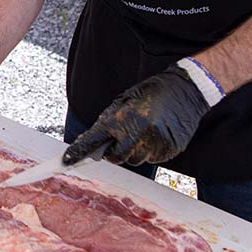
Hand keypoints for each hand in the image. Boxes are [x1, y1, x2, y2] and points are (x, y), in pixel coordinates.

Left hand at [63, 64, 210, 166]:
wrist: (185, 91)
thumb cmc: (151, 93)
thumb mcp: (124, 101)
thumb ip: (108, 120)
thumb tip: (92, 140)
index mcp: (122, 118)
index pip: (94, 139)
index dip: (78, 152)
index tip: (66, 161)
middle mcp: (137, 134)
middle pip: (115, 158)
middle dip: (114, 151)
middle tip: (121, 138)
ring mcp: (154, 145)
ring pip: (134, 160)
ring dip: (133, 151)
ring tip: (144, 131)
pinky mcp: (168, 152)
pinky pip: (152, 159)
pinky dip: (149, 150)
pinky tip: (156, 134)